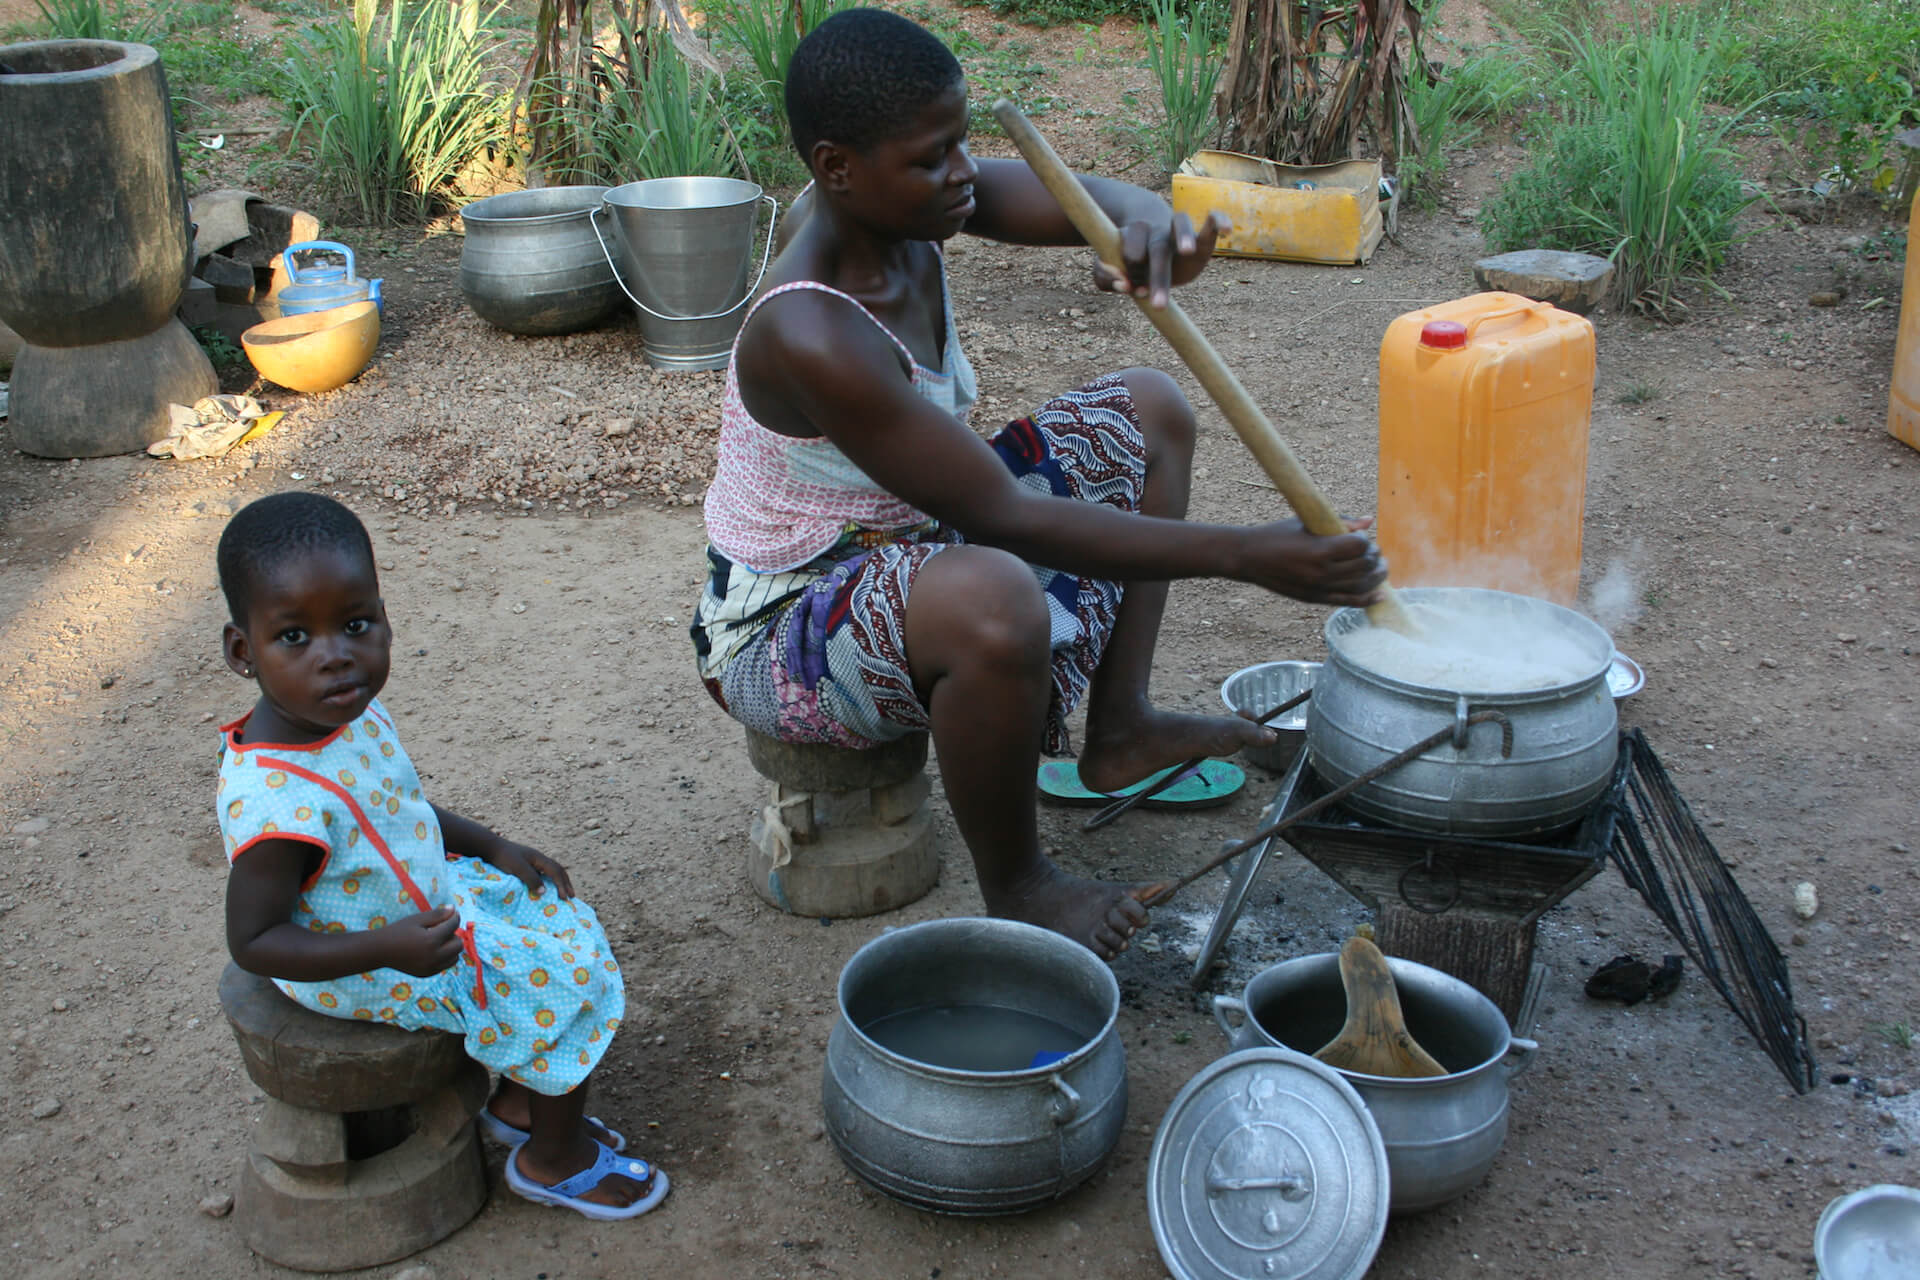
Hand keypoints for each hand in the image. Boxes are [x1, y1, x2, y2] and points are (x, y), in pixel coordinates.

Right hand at [378, 906, 463, 976]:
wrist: (380, 951)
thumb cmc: (398, 931)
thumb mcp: (417, 919)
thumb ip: (437, 915)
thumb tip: (455, 910)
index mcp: (431, 940)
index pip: (453, 926)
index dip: (454, 917)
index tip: (451, 913)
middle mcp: (433, 957)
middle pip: (458, 943)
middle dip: (453, 934)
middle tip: (440, 929)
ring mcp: (431, 967)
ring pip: (455, 956)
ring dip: (451, 947)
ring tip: (437, 940)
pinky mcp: (427, 973)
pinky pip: (446, 965)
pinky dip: (445, 957)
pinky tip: (432, 950)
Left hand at [483, 838, 574, 899]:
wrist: (491, 847)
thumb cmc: (504, 857)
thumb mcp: (518, 868)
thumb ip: (531, 879)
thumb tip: (544, 892)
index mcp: (539, 858)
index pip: (556, 872)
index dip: (562, 885)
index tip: (565, 897)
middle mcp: (539, 858)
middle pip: (558, 870)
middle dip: (566, 883)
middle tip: (572, 895)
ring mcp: (533, 860)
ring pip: (551, 870)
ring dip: (559, 881)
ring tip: (563, 891)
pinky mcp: (526, 863)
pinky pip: (543, 872)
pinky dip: (549, 880)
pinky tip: (546, 886)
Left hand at [1093, 209, 1230, 308]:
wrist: (1150, 238)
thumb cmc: (1128, 262)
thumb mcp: (1110, 270)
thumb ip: (1105, 277)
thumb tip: (1121, 284)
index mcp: (1132, 238)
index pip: (1129, 250)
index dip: (1128, 269)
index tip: (1128, 287)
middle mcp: (1155, 231)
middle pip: (1157, 248)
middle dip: (1157, 276)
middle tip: (1159, 305)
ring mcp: (1176, 231)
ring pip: (1180, 223)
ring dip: (1184, 236)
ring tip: (1188, 251)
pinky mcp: (1200, 237)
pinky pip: (1211, 221)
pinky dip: (1219, 220)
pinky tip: (1227, 230)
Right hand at [1240, 517, 1387, 604]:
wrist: (1249, 557)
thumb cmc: (1277, 534)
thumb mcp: (1307, 523)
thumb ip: (1340, 521)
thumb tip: (1369, 522)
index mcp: (1320, 549)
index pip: (1359, 546)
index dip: (1366, 541)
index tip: (1364, 538)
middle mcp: (1321, 572)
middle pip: (1363, 566)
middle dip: (1374, 558)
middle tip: (1375, 552)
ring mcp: (1318, 588)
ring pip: (1360, 586)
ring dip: (1376, 577)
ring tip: (1381, 569)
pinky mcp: (1314, 598)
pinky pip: (1347, 602)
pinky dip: (1367, 600)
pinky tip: (1380, 595)